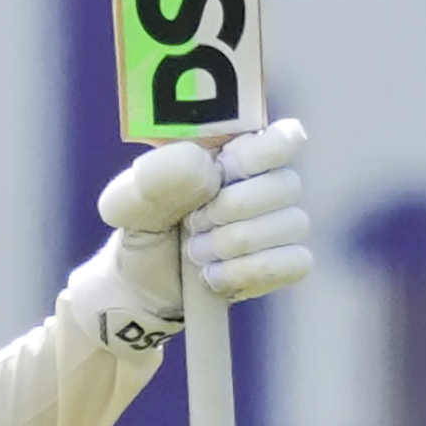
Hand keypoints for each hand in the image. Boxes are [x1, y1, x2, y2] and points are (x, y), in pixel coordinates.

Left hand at [70, 120, 312, 344]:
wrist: (141, 288)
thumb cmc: (144, 229)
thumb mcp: (128, 202)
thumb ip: (156, 177)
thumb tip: (205, 169)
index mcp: (236, 152)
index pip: (283, 137)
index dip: (261, 154)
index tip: (223, 171)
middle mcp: (266, 183)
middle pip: (287, 184)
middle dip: (232, 208)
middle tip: (191, 223)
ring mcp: (280, 224)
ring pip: (293, 223)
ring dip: (235, 243)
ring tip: (195, 253)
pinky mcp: (285, 263)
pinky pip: (296, 262)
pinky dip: (249, 272)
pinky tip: (215, 277)